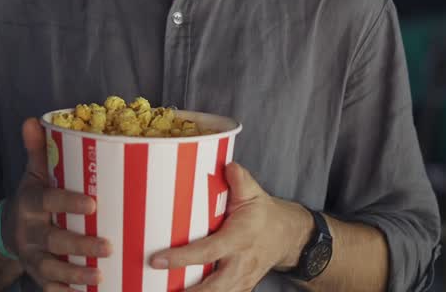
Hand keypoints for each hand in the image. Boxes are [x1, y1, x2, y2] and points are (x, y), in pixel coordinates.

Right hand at [7, 118, 113, 290]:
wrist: (9, 231)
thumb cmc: (34, 198)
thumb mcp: (33, 174)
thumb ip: (38, 150)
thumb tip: (34, 119)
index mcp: (29, 203)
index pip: (47, 201)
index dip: (68, 202)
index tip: (93, 204)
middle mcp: (28, 231)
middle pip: (52, 240)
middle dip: (79, 246)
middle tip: (108, 247)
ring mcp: (31, 256)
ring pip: (50, 268)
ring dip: (75, 274)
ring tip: (100, 277)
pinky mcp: (36, 275)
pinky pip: (48, 288)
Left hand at [150, 162, 300, 290]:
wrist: (289, 237)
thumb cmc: (265, 214)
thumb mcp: (255, 194)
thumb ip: (241, 181)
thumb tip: (228, 166)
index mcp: (240, 238)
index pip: (208, 251)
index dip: (181, 258)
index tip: (156, 260)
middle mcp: (241, 263)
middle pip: (214, 286)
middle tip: (161, 289)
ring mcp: (243, 279)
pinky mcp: (241, 287)